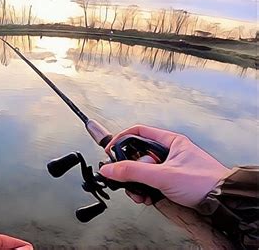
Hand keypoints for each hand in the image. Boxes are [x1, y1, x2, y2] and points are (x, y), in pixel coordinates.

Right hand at [100, 125, 231, 207]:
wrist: (223, 203)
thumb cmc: (204, 182)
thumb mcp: (163, 175)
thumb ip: (133, 171)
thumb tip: (110, 168)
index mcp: (170, 142)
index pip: (138, 132)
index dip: (121, 139)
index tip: (110, 150)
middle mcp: (169, 153)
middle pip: (138, 155)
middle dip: (130, 169)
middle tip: (126, 178)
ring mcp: (170, 169)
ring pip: (143, 172)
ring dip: (137, 183)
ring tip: (140, 192)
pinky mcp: (171, 183)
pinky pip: (151, 183)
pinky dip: (146, 191)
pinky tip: (147, 198)